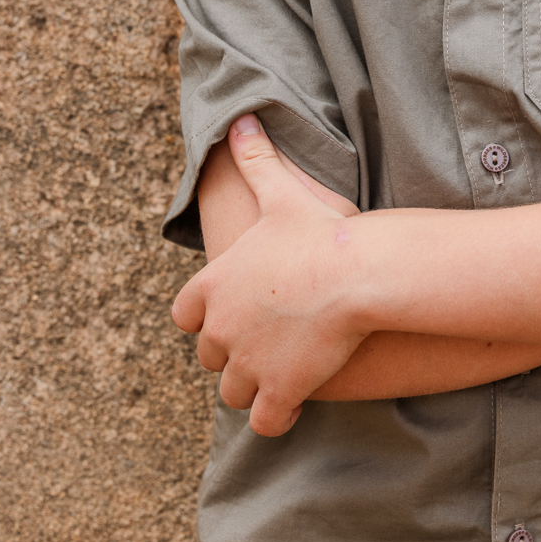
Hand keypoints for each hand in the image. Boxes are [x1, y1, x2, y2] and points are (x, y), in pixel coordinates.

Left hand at [172, 115, 372, 435]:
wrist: (356, 276)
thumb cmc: (319, 234)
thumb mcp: (280, 193)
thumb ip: (256, 160)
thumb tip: (242, 119)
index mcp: (212, 288)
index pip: (185, 315)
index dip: (205, 317)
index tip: (228, 314)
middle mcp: (220, 331)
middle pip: (209, 356)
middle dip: (231, 353)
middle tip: (262, 344)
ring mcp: (247, 366)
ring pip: (233, 393)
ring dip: (251, 387)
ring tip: (277, 377)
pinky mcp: (279, 392)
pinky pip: (266, 422)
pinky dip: (277, 417)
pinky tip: (295, 406)